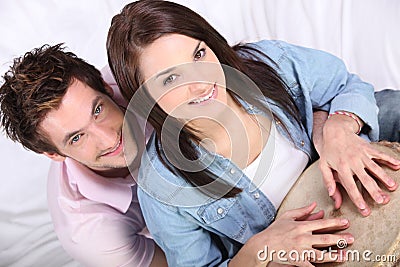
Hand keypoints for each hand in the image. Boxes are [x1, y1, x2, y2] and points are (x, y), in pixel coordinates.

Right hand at [230, 203, 351, 266]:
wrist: (263, 245)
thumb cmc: (274, 231)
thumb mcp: (287, 217)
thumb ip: (302, 211)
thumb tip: (315, 206)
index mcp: (301, 226)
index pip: (322, 224)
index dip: (335, 223)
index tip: (346, 222)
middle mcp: (302, 238)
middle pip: (325, 239)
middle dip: (340, 239)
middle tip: (351, 238)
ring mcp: (301, 251)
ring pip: (322, 254)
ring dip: (335, 255)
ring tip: (345, 255)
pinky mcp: (298, 261)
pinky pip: (311, 266)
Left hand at [317, 113, 399, 215]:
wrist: (335, 131)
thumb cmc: (329, 151)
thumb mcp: (323, 165)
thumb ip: (328, 181)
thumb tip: (332, 195)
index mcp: (341, 168)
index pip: (350, 186)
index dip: (357, 198)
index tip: (364, 209)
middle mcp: (352, 162)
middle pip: (365, 179)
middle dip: (374, 191)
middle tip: (382, 201)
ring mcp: (361, 155)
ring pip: (375, 168)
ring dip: (384, 177)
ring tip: (392, 187)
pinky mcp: (368, 148)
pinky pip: (380, 154)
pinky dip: (389, 159)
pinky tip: (398, 165)